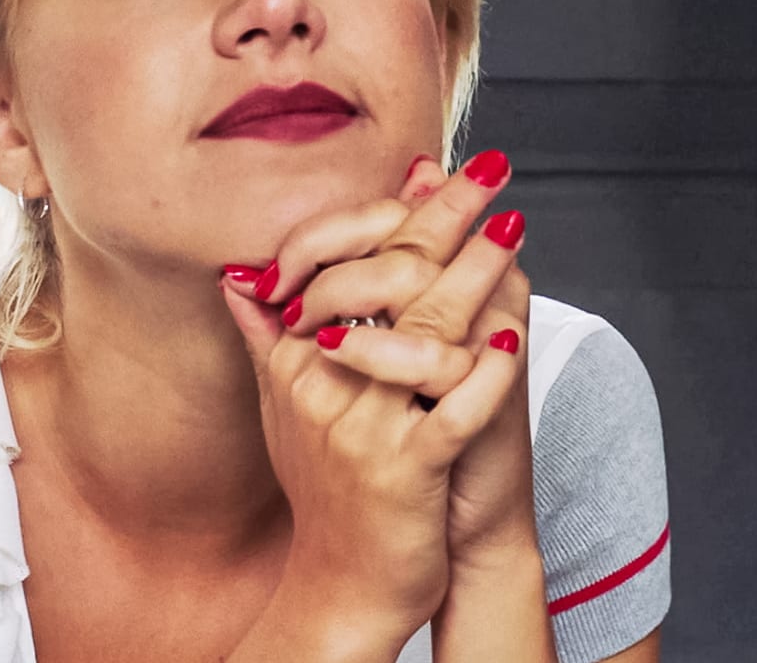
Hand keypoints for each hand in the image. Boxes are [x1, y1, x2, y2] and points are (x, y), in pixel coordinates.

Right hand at [219, 195, 524, 648]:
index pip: (344, 259)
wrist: (346, 586)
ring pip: (423, 333)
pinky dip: (484, 377)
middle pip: (387, 279)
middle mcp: (322, 385)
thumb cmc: (330, 488)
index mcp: (298, 359)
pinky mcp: (404, 471)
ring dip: (475, 276)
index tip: (444, 171)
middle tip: (489, 173)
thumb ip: (273, 333)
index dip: (397, 210)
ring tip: (513, 232)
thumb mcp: (292, 405)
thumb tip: (243, 270)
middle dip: (443, 218)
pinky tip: (513, 344)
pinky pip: (451, 411)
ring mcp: (363, 428)